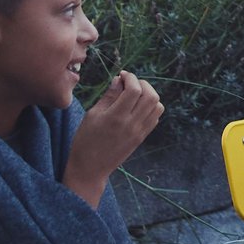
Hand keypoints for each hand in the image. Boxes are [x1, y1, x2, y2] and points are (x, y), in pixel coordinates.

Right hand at [65, 70, 163, 207]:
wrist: (91, 167)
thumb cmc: (85, 140)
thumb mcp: (92, 115)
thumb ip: (109, 96)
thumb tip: (119, 80)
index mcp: (116, 117)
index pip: (134, 90)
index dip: (130, 77)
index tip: (122, 75)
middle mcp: (132, 124)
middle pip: (151, 96)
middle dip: (142, 83)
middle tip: (129, 83)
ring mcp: (139, 132)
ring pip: (157, 106)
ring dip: (149, 94)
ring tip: (134, 94)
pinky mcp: (142, 137)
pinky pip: (155, 117)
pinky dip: (150, 107)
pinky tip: (137, 106)